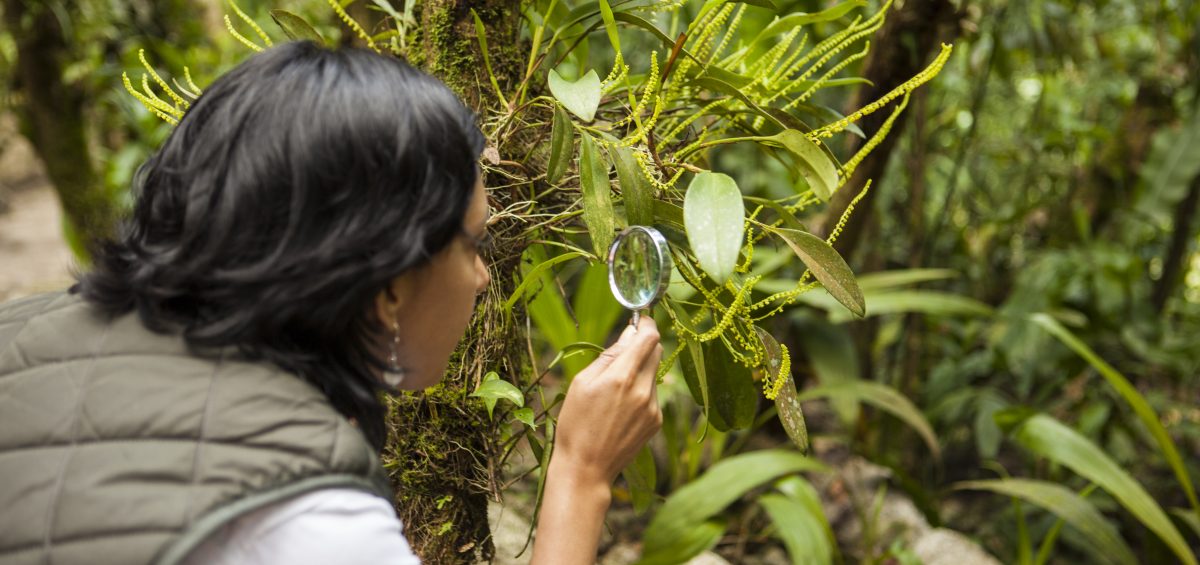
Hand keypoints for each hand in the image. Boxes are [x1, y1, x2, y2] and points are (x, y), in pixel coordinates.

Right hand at [531, 315, 662, 564]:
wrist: (586, 468)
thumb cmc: (576, 424)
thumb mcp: (582, 383)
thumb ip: (609, 356)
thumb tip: (630, 333)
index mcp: (621, 378)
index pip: (650, 337)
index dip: (646, 325)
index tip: (639, 322)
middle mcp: (643, 391)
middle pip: (656, 351)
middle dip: (643, 346)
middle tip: (621, 354)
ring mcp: (653, 408)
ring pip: (655, 373)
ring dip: (640, 371)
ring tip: (614, 391)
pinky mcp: (656, 421)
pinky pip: (653, 393)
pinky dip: (641, 391)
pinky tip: (621, 408)